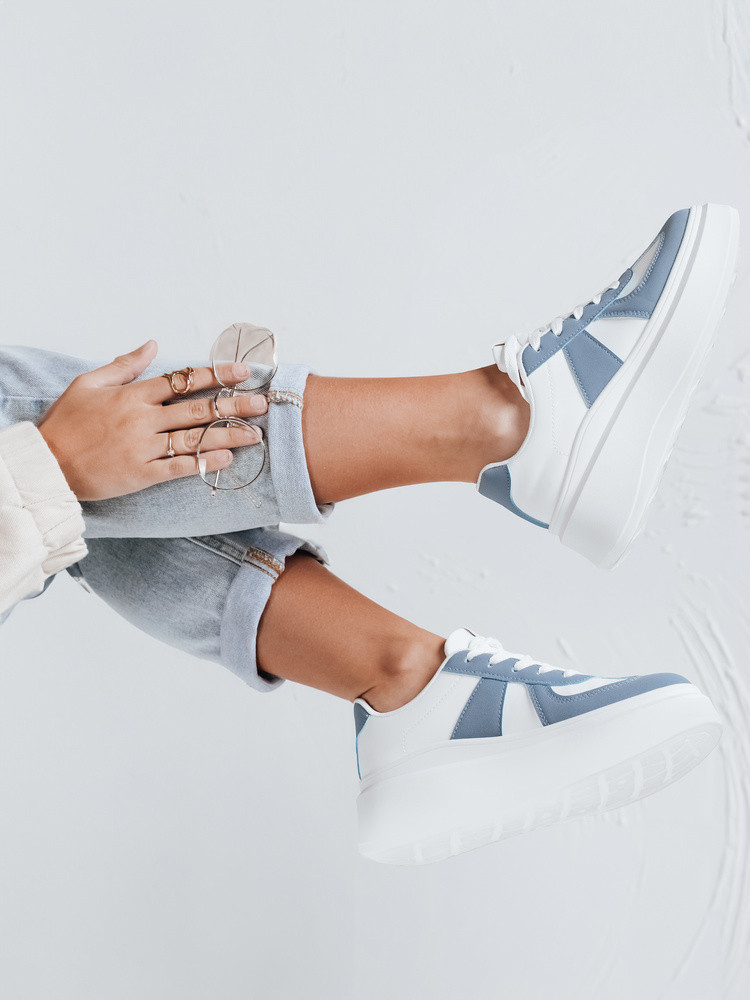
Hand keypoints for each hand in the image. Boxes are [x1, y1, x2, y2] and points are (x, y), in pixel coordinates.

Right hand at [37, 340, 267, 500]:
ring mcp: (143, 447)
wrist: (47, 465)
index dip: (216, 374)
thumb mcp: (89, 383)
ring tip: (256, 433)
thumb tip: (152, 344)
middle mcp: (142, 419)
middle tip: (262, 403)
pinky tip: (227, 458)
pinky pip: (179, 466)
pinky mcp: (142, 473)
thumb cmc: (66, 424)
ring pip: (194, 437)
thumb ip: (124, 365)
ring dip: (228, 434)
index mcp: (132, 395)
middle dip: (234, 404)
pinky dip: (204, 462)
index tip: (243, 372)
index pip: (182, 379)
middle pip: (197, 408)